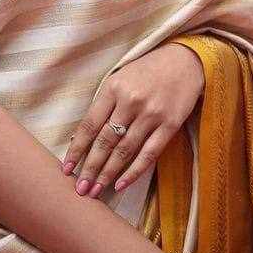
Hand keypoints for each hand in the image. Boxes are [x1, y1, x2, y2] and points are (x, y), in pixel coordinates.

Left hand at [61, 43, 203, 197]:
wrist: (185, 61)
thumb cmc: (147, 70)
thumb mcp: (120, 78)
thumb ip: (104, 104)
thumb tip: (82, 138)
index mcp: (113, 88)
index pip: (89, 125)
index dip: (76, 149)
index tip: (66, 169)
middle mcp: (130, 101)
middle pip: (105, 141)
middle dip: (90, 168)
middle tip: (80, 189)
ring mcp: (151, 114)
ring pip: (124, 150)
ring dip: (108, 174)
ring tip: (96, 191)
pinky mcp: (170, 125)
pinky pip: (149, 154)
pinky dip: (134, 171)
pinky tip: (121, 184)